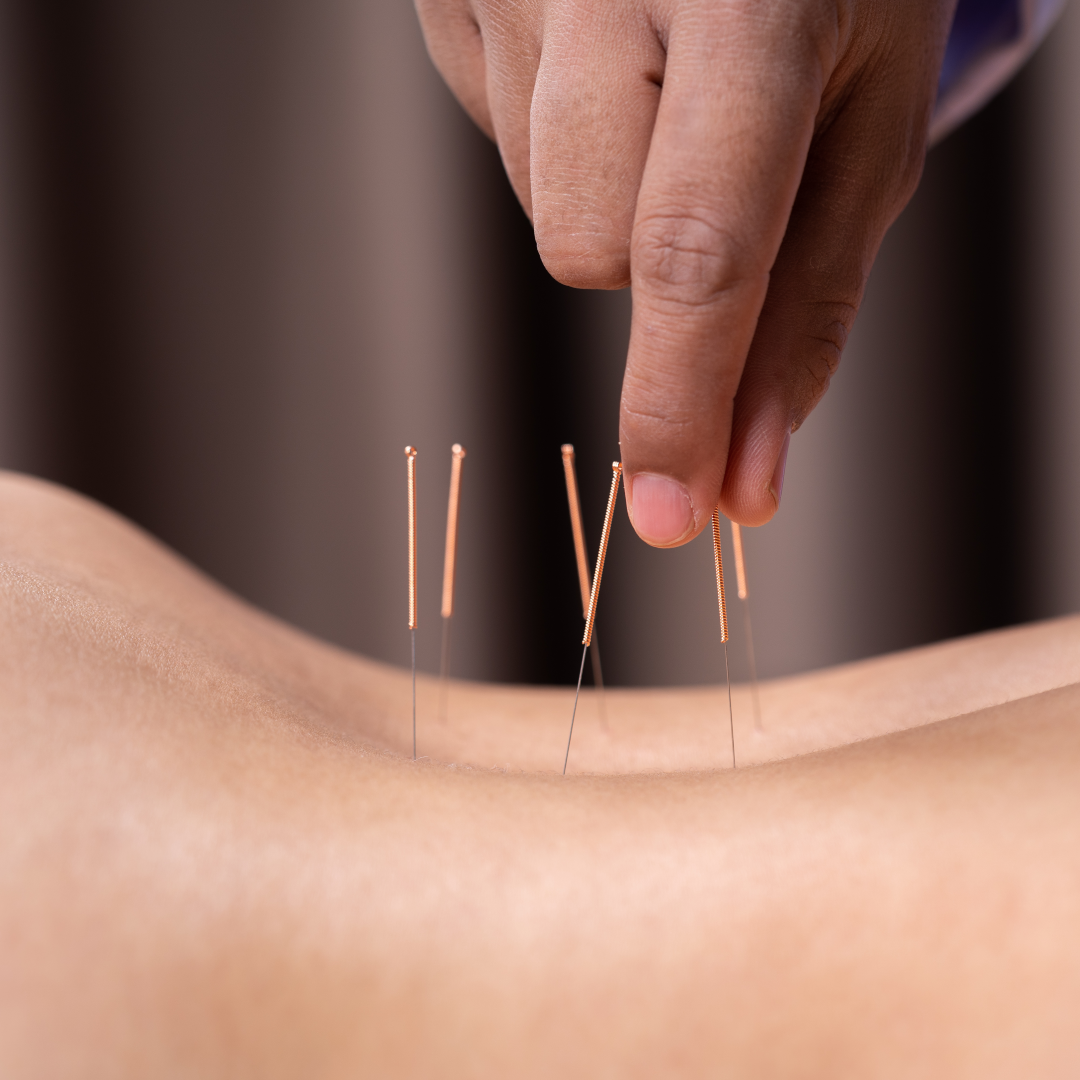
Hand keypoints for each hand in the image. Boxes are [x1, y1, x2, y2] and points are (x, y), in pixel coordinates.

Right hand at [416, 0, 955, 540]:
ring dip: (608, 195)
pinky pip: (499, 142)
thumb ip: (807, 309)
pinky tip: (601, 61)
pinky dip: (561, 141)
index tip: (675, 514)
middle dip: (651, 267)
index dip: (679, 397)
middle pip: (586, 245)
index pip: (695, 243)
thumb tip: (742, 479)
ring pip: (541, 206)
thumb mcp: (865, 124)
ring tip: (659, 83)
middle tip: (710, 163)